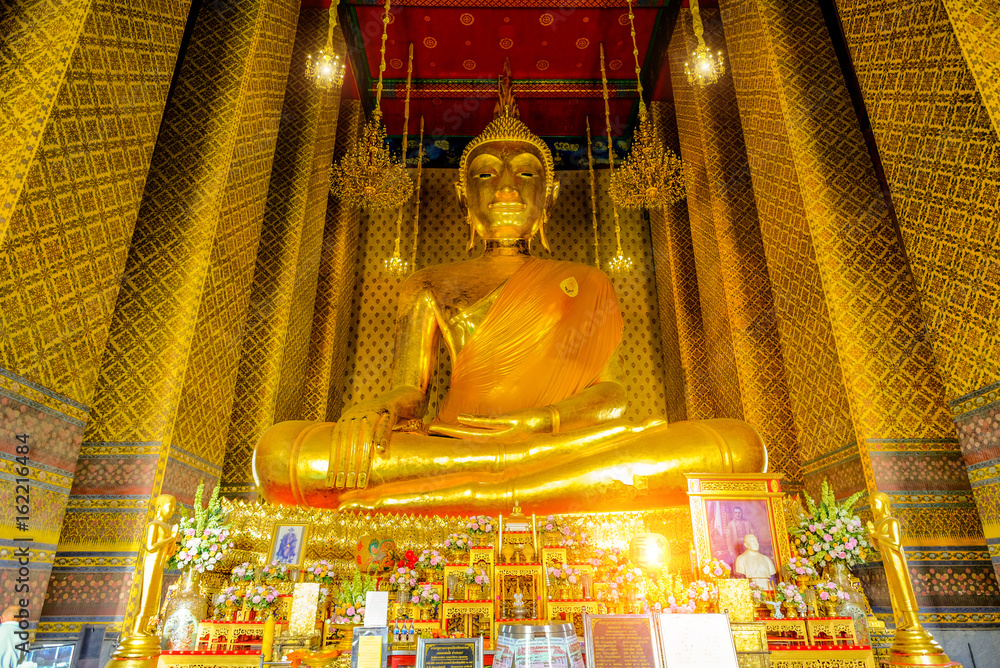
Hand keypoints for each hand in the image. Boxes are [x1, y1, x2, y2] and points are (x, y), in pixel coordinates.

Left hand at [328, 400, 397, 489]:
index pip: (337, 442)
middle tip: (345, 485)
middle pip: (349, 442)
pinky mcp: (389, 409)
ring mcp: (373, 410)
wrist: (399, 397)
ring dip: (362, 460)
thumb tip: (339, 465)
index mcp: (346, 417)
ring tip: (360, 480)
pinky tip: (380, 452)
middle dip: (346, 466)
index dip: (334, 463)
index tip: (332, 482)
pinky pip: (385, 425)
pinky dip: (382, 438)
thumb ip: (352, 441)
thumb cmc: (379, 418)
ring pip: (365, 436)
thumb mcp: (362, 427)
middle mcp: (356, 412)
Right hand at [428, 407, 551, 440]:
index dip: (452, 440)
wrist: (552, 424)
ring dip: (455, 431)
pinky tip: (461, 418)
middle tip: (429, 433)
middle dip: (447, 436)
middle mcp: (497, 440)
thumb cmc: (533, 428)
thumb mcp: (515, 430)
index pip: (470, 442)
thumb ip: (500, 430)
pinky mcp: (511, 422)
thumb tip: (485, 427)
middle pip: (467, 438)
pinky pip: (489, 423)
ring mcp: (503, 431)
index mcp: (497, 442)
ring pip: (474, 433)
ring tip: (438, 429)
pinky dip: (475, 421)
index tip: (435, 437)